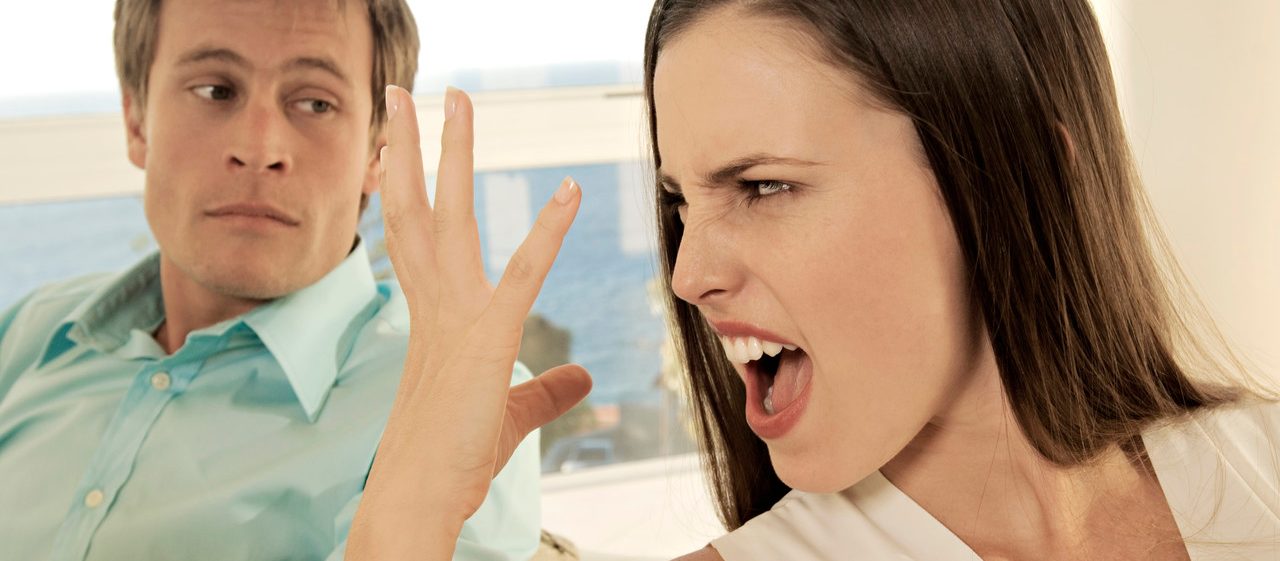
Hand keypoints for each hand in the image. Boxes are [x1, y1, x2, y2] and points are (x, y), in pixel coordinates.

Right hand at [345, 86, 592, 559]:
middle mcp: (432, 306)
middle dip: (412, 146)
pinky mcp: (485, 339)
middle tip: (406, 92)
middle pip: (416, 209)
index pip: (414, 237)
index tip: (401, 147)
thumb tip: (581, 376)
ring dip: (452, 154)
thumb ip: (546, 389)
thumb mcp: (511, 414)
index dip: (407, 189)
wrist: (417, 498)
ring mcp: (453, 318)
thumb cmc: (452, 459)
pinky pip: (521, 273)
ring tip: (453, 98)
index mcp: (431, 319)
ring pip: (448, 217)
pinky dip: (547, 231)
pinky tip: (569, 191)